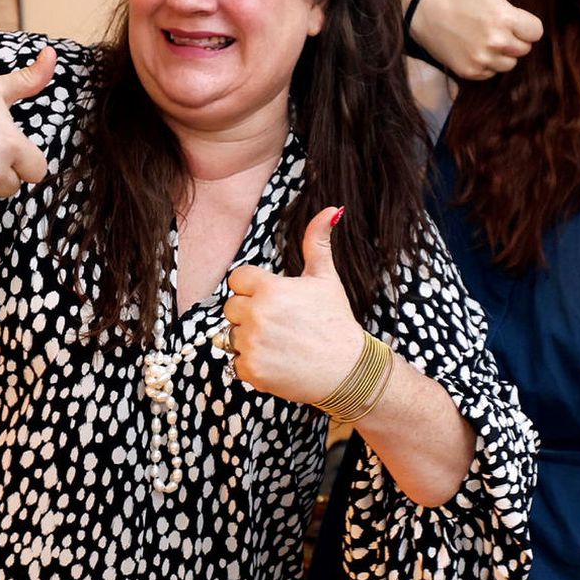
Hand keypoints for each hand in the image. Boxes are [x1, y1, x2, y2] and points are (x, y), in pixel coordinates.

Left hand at [223, 207, 364, 404]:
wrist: (348, 370)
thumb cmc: (336, 321)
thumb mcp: (326, 278)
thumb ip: (317, 242)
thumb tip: (332, 209)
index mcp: (269, 288)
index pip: (237, 280)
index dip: (253, 289)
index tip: (273, 300)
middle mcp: (256, 314)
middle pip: (231, 307)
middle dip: (251, 314)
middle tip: (281, 324)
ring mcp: (252, 344)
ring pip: (232, 335)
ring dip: (250, 340)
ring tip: (280, 343)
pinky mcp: (251, 370)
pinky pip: (237, 363)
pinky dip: (253, 365)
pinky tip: (278, 361)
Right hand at [409, 0, 542, 80]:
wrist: (424, 11)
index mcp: (505, 18)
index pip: (536, 32)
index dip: (528, 24)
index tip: (514, 17)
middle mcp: (495, 42)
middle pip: (524, 49)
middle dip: (515, 38)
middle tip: (497, 25)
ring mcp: (481, 58)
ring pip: (508, 64)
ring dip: (502, 54)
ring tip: (486, 37)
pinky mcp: (469, 71)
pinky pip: (490, 74)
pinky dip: (486, 64)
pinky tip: (475, 48)